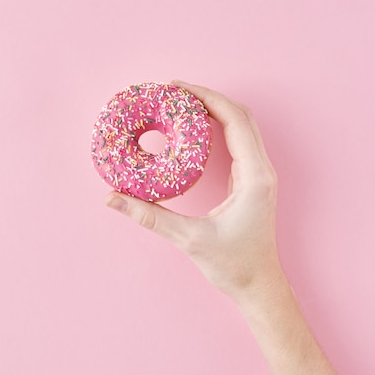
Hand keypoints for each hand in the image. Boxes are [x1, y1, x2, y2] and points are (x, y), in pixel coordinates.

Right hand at [105, 80, 281, 301]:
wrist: (258, 286)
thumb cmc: (233, 266)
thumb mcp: (188, 239)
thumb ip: (149, 216)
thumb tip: (112, 198)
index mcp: (254, 177)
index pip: (233, 120)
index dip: (205, 98)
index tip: (176, 88)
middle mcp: (262, 170)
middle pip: (240, 116)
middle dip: (208, 98)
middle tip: (174, 92)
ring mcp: (259, 175)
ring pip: (242, 127)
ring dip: (214, 110)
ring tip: (181, 104)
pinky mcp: (252, 182)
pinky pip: (238, 142)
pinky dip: (218, 128)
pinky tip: (194, 129)